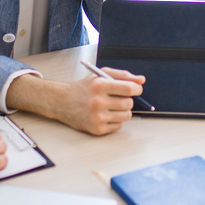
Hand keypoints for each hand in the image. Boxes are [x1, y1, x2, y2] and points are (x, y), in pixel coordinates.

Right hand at [7, 68, 144, 135]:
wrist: (63, 102)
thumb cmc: (83, 88)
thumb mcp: (100, 75)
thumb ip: (122, 75)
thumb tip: (141, 80)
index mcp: (99, 86)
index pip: (129, 89)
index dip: (136, 89)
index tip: (136, 89)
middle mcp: (98, 102)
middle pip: (129, 103)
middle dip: (127, 100)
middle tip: (118, 98)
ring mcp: (97, 117)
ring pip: (126, 116)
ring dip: (123, 111)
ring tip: (112, 106)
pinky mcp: (97, 129)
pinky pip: (118, 126)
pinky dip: (116, 120)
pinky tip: (106, 114)